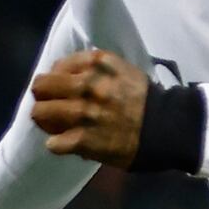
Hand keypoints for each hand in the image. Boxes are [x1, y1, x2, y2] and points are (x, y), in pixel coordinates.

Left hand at [25, 48, 152, 166]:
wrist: (167, 127)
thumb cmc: (144, 99)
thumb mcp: (122, 70)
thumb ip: (95, 67)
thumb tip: (65, 73)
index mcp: (98, 64)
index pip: (58, 66)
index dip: (56, 78)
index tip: (61, 88)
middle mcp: (88, 84)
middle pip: (41, 86)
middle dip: (41, 96)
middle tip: (48, 105)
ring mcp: (85, 113)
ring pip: (40, 112)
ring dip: (44, 120)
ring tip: (53, 126)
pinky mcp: (85, 139)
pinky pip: (54, 142)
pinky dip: (56, 145)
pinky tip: (63, 145)